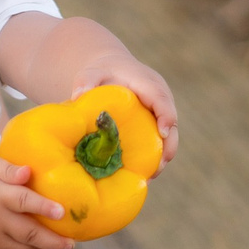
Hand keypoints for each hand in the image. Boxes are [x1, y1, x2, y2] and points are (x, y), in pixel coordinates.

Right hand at [0, 157, 76, 248]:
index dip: (42, 207)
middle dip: (52, 240)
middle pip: (27, 233)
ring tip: (63, 245)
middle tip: (71, 242)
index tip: (62, 212)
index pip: (21, 201)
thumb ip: (9, 169)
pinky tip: (45, 246)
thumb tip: (28, 172)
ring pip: (23, 248)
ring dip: (45, 248)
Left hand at [70, 54, 179, 169]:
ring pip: (169, 138)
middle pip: (172, 125)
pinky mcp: (155, 126)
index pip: (162, 100)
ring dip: (162, 158)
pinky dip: (152, 159)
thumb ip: (85, 81)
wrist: (112, 70)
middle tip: (156, 169)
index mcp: (149, 84)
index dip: (166, 116)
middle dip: (168, 147)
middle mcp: (161, 100)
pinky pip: (159, 144)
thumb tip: (77, 96)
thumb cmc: (101, 72)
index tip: (162, 132)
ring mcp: (160, 115)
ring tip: (147, 178)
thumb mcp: (91, 73)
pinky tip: (140, 174)